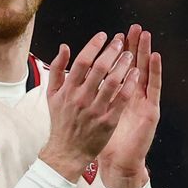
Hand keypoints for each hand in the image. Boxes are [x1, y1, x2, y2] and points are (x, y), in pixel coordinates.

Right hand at [39, 32, 138, 182]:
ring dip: (123, 65)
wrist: (67, 151)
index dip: (94, 45)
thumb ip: (56, 69)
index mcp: (68, 90)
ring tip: (131, 55)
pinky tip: (136, 75)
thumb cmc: (61, 121)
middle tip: (121, 42)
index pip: (82, 62)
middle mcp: (81, 98)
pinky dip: (129, 85)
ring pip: (113, 82)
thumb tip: (65, 47)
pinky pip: (122, 99)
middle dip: (112, 52)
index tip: (104, 36)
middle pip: (99, 69)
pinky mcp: (108, 122)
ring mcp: (95, 110)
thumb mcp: (51, 95)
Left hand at [98, 24, 161, 187]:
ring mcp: (142, 102)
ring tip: (145, 35)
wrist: (117, 163)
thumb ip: (84, 96)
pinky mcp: (151, 110)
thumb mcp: (89, 115)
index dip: (117, 52)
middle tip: (134, 27)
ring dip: (146, 52)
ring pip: (146, 71)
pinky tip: (156, 57)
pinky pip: (154, 87)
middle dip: (133, 46)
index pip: (118, 68)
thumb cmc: (100, 140)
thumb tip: (72, 76)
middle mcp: (131, 96)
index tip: (114, 34)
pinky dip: (156, 71)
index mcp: (116, 96)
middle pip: (134, 65)